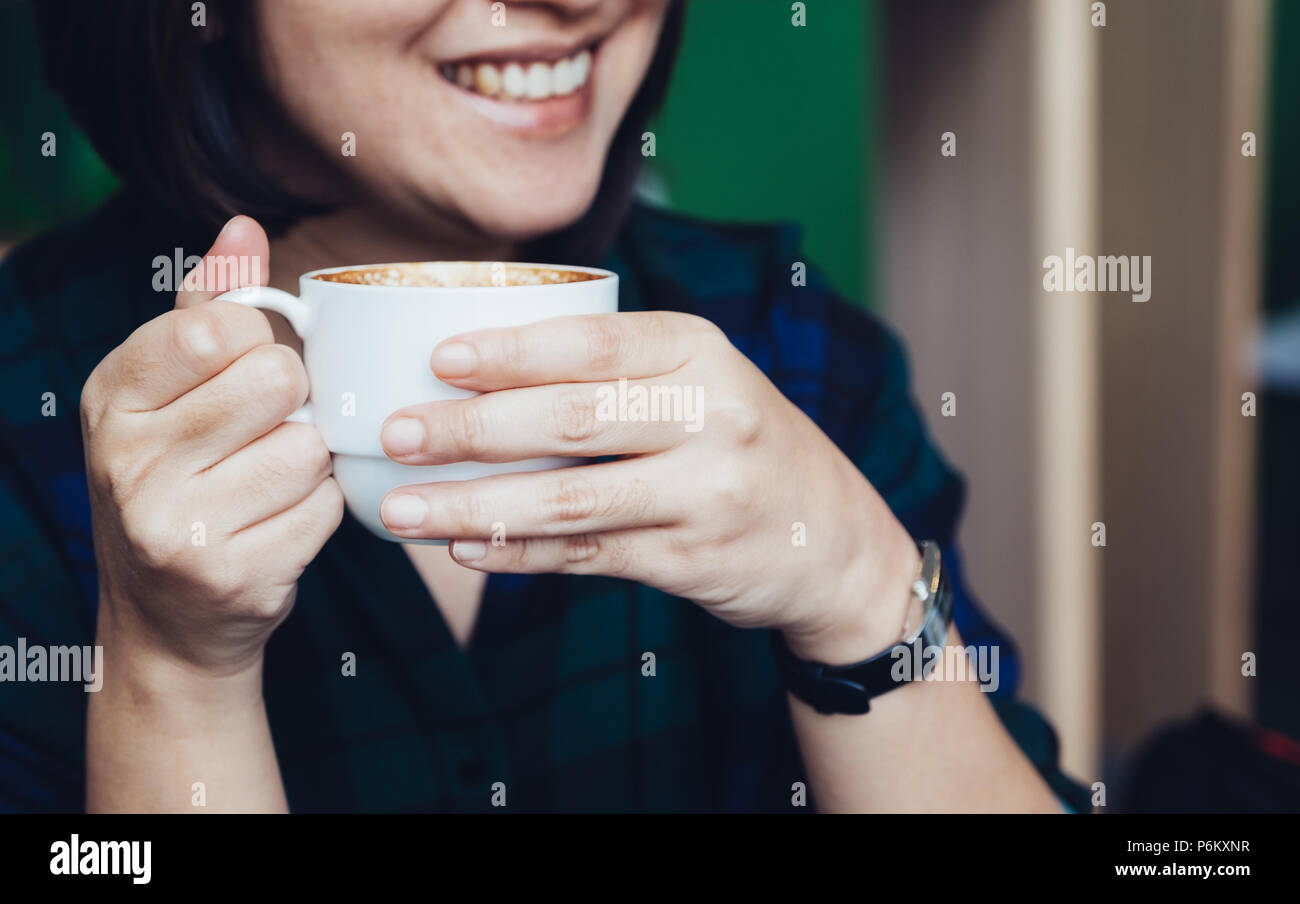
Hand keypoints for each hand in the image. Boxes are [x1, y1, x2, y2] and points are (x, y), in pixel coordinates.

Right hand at [81, 216, 342, 674]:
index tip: (245, 370)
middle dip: (291, 403)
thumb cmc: (181, 478)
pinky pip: (326, 508)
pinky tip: (277, 524)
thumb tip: (243, 225)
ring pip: (308, 446)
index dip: (260, 342)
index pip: (222, 325)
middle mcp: (127, 460)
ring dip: (307, 462)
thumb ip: (209, 306)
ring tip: (266, 482)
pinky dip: (318, 512)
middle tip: (262, 432)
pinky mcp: (232, 576)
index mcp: (110, 396)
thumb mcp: (171, 390)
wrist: (169, 617)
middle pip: (277, 380)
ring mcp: (175, 527)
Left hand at [378, 312, 919, 661]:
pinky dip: (520, 553)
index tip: (435, 359)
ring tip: (401, 508)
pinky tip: (465, 548)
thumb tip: (473, 371)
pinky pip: (588, 555)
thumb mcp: (702, 381)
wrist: (833, 538)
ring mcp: (706, 493)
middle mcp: (712, 416)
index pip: (594, 345)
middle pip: (572, 420)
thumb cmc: (738, 442)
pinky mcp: (692, 560)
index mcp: (702, 353)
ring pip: (571, 499)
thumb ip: (617, 372)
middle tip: (395, 432)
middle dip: (471, 428)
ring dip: (476, 504)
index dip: (510, 352)